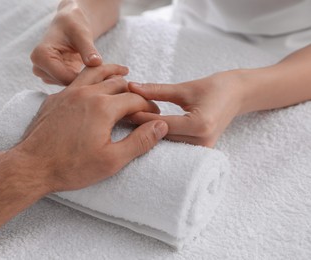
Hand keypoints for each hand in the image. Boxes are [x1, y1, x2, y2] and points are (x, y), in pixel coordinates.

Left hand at [11, 64, 167, 191]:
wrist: (31, 166)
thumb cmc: (71, 167)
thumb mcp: (112, 160)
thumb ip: (140, 141)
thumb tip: (160, 126)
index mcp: (103, 107)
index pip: (135, 99)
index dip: (149, 107)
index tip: (154, 115)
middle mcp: (87, 93)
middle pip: (118, 82)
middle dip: (134, 91)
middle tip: (141, 101)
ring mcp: (69, 93)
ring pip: (95, 73)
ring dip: (112, 73)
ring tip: (123, 73)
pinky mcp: (56, 98)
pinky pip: (77, 80)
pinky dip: (90, 79)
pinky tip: (92, 86)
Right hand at [30, 0, 102, 85]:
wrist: (69, 24)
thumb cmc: (74, 25)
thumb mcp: (82, 34)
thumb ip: (88, 49)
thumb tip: (96, 63)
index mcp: (40, 55)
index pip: (63, 77)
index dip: (83, 78)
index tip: (101, 74)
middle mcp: (38, 67)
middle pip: (65, 83)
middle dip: (83, 80)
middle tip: (102, 73)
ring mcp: (44, 75)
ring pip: (67, 87)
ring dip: (82, 81)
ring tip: (94, 70)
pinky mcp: (52, 79)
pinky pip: (69, 86)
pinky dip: (80, 81)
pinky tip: (88, 72)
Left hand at [128, 71, 243, 147]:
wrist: (239, 95)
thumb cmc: (216, 87)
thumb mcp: (185, 88)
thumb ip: (157, 90)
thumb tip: (131, 87)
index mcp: (199, 124)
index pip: (161, 123)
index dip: (140, 117)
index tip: (122, 111)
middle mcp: (202, 141)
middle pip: (162, 136)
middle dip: (141, 127)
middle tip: (120, 119)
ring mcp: (202, 149)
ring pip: (167, 143)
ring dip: (149, 134)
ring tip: (129, 124)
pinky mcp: (201, 150)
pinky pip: (175, 145)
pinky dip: (161, 137)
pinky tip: (146, 130)